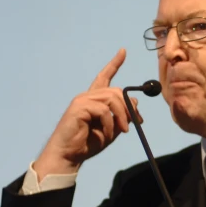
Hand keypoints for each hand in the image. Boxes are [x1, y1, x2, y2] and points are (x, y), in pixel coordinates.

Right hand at [33, 49, 140, 179]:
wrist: (69, 155)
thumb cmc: (88, 143)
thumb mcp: (112, 128)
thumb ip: (122, 115)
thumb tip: (134, 101)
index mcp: (94, 99)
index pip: (105, 76)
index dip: (114, 63)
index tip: (123, 51)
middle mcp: (88, 96)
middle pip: (116, 90)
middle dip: (129, 107)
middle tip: (136, 123)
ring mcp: (82, 100)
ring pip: (112, 99)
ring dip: (122, 116)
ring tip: (123, 131)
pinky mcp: (78, 107)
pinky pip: (103, 110)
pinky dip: (109, 123)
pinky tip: (107, 134)